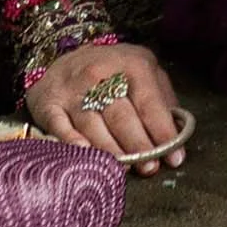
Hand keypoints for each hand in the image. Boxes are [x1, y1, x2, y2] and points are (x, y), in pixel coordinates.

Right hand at [23, 41, 185, 175]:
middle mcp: (99, 75)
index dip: (163, 132)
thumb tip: (178, 132)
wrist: (64, 57)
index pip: (150, 104)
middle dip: (139, 146)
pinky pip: (60, 127)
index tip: (174, 157)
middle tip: (150, 167)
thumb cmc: (114, 72)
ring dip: (111, 151)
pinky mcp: (49, 104)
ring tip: (125, 169)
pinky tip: (87, 155)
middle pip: (122, 117)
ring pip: (93, 126)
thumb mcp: (144, 70)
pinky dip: (73, 142)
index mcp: (130, 65)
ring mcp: (72, 90)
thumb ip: (162, 98)